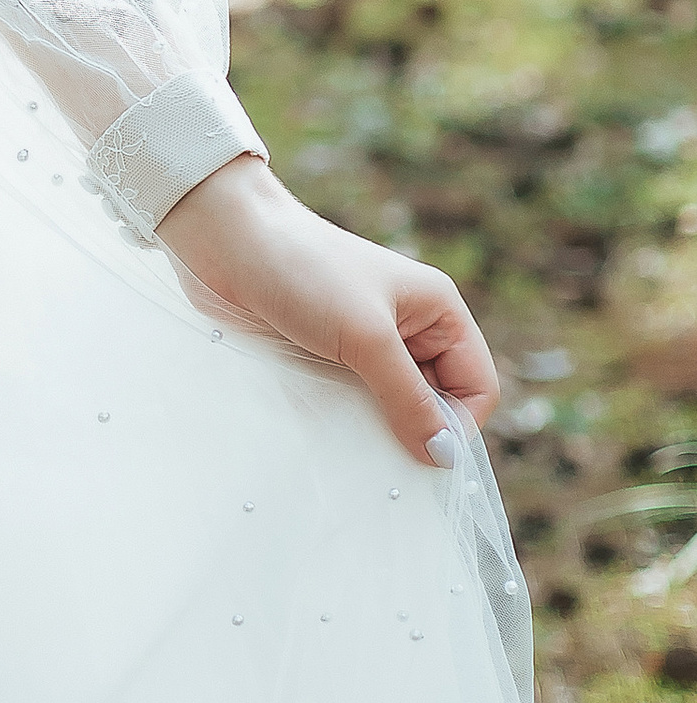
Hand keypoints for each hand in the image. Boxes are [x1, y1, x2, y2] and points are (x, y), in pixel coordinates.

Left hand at [155, 152, 498, 462]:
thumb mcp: (366, 337)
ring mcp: (365, 342)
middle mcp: (409, 327)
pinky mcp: (326, 354)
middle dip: (418, 433)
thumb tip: (445, 458)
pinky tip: (330, 434)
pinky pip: (353, 402)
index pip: (477, 386)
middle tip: (386, 463)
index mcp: (437, 311)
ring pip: (392, 406)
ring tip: (356, 450)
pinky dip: (348, 421)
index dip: (458, 424)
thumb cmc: (303, 272)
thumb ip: (408, 398)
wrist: (224, 239)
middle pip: (437, 402)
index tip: (421, 454)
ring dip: (379, 431)